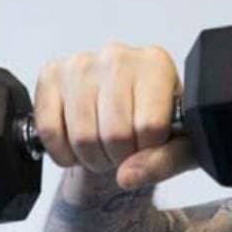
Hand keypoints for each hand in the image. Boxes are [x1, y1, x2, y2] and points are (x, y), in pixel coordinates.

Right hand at [34, 42, 198, 190]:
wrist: (126, 113)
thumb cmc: (158, 123)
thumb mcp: (181, 146)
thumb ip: (165, 161)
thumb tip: (127, 175)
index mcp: (156, 64)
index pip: (150, 126)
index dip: (148, 150)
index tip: (149, 145)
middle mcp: (117, 56)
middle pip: (115, 134)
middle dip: (120, 157)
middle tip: (124, 151)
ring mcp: (80, 64)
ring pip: (82, 136)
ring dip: (93, 158)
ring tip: (104, 148)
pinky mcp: (51, 75)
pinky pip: (49, 130)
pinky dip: (63, 153)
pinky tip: (78, 146)